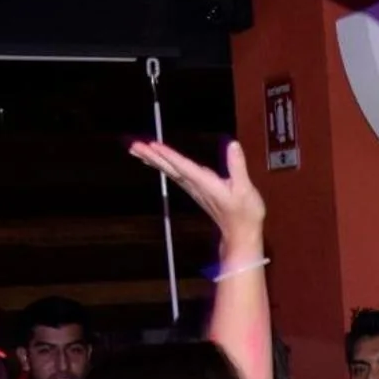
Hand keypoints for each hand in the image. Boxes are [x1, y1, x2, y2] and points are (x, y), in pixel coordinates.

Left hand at [131, 140, 265, 248]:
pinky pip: (174, 174)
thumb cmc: (245, 213)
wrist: (240, 233)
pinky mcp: (194, 189)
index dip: (169, 155)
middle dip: (152, 156)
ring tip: (136, 149)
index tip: (153, 145)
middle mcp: (195, 185)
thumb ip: (237, 166)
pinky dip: (162, 164)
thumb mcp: (245, 189)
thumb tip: (233, 144)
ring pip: (168, 171)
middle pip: (169, 168)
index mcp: (206, 183)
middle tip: (133, 145)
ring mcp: (193, 188)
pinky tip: (155, 159)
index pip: (183, 166)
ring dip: (152, 159)